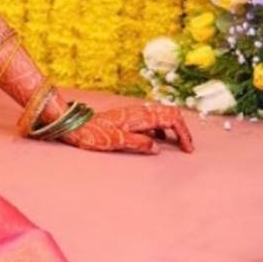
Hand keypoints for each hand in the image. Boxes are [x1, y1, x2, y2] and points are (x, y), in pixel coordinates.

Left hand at [57, 102, 194, 154]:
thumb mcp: (117, 141)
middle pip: (169, 113)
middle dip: (181, 129)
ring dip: (171, 128)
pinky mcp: (128, 117)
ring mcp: (133, 113)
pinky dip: (159, 129)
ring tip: (175, 145)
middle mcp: (138, 111)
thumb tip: (157, 148)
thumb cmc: (94, 134)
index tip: (187, 149)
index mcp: (139, 116)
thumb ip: (139, 144)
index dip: (183, 133)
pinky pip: (150, 119)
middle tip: (186, 147)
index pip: (171, 118)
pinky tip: (155, 141)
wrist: (74, 124)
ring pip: (161, 115)